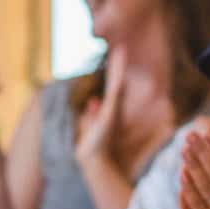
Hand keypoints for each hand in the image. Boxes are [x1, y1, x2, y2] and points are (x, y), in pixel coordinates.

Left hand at [75, 47, 126, 163]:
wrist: (94, 161)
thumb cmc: (91, 146)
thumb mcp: (88, 126)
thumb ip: (91, 114)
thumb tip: (94, 101)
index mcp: (106, 108)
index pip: (111, 85)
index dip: (114, 70)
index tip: (117, 54)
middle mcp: (111, 106)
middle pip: (115, 80)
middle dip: (118, 64)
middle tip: (121, 47)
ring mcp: (111, 109)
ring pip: (116, 83)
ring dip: (118, 67)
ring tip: (120, 51)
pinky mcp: (108, 113)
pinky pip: (113, 93)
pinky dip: (115, 80)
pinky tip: (117, 72)